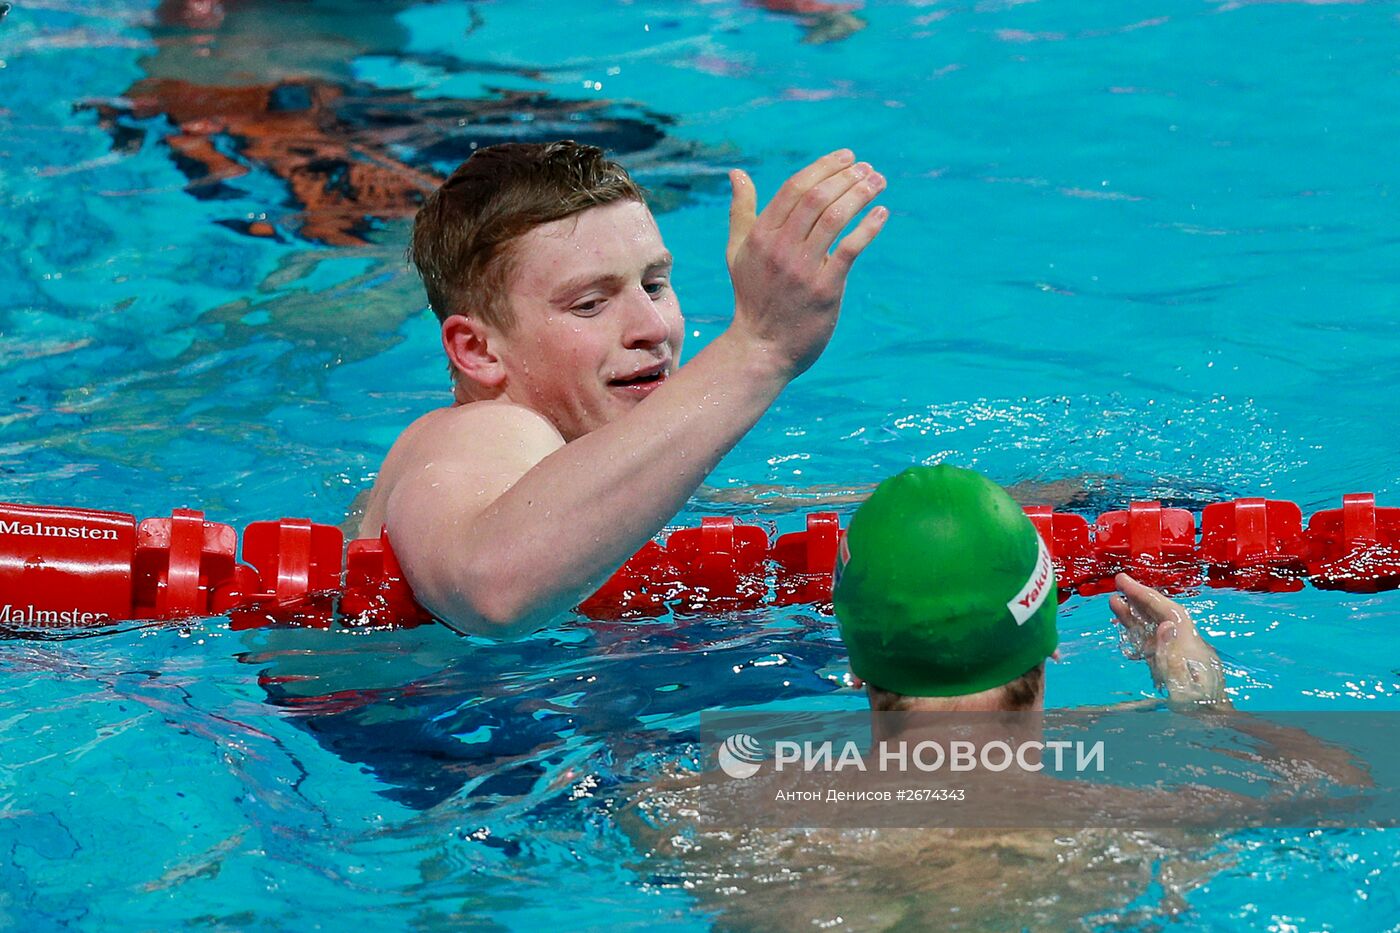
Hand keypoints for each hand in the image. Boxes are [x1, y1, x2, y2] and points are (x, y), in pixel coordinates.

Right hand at [725, 149, 887, 378]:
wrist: (761, 349)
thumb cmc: (752, 297)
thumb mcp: (738, 252)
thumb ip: (741, 211)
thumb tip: (737, 173)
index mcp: (760, 236)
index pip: (795, 188)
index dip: (824, 167)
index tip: (848, 157)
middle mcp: (780, 248)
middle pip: (818, 198)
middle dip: (847, 177)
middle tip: (868, 168)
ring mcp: (802, 269)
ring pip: (836, 218)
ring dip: (861, 194)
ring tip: (879, 182)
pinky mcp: (824, 289)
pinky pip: (851, 249)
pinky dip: (869, 226)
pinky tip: (881, 212)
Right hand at [1109, 573, 1229, 707]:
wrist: (1214, 723)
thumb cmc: (1200, 709)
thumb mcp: (1185, 686)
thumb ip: (1172, 656)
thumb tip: (1165, 626)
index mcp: (1189, 645)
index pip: (1166, 612)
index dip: (1145, 595)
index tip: (1125, 583)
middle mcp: (1184, 644)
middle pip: (1161, 613)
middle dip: (1140, 597)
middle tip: (1118, 581)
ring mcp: (1177, 653)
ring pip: (1154, 625)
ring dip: (1135, 612)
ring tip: (1114, 601)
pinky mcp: (1171, 663)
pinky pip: (1151, 640)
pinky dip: (1137, 630)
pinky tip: (1124, 626)